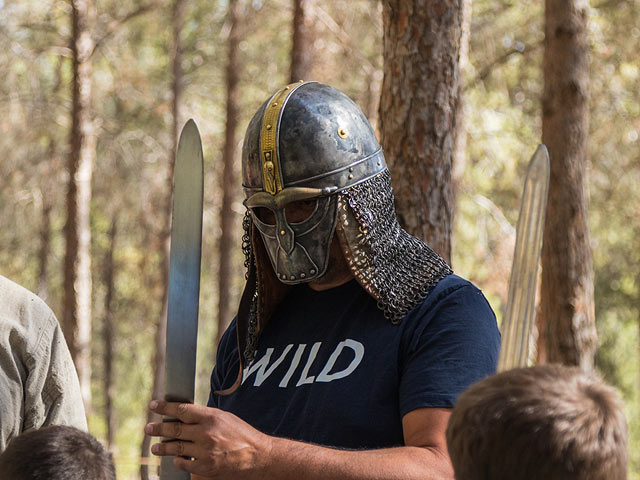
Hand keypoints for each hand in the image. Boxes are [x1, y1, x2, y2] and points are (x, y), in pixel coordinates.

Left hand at [145, 400, 272, 478]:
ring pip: (176, 447)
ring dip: (163, 447)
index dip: (165, 407)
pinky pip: (184, 463)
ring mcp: (204, 451)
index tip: (153, 405)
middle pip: (175, 429)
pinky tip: (175, 459)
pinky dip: (178, 460)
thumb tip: (184, 416)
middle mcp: (206, 433)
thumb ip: (205, 417)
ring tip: (155, 448)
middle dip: (158, 428)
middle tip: (148, 428)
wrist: (258, 456)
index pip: (182, 410)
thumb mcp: (225, 418)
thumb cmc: (243, 435)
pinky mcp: (205, 467)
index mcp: (211, 417)